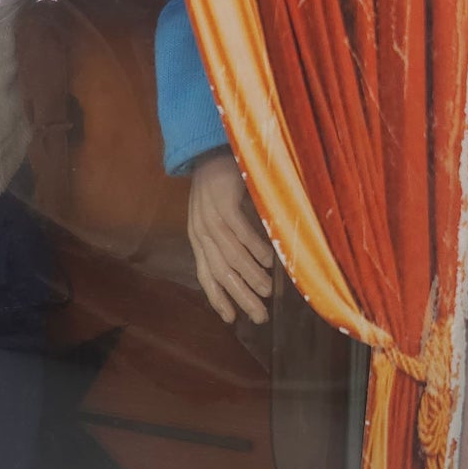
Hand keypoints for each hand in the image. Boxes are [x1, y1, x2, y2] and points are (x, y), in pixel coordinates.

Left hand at [187, 149, 273, 324]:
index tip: (232, 320)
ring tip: (267, 292)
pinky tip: (269, 260)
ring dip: (250, 275)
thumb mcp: (223, 218)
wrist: (212, 149)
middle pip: (220, 271)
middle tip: (259, 316)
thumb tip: (256, 270)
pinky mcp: (222, 201)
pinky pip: (238, 230)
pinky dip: (254, 246)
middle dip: (240, 296)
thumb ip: (233, 242)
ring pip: (230, 254)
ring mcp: (209, 216)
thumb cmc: (223, 186)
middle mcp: (200, 231)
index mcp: (199, 238)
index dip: (218, 297)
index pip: (206, 275)